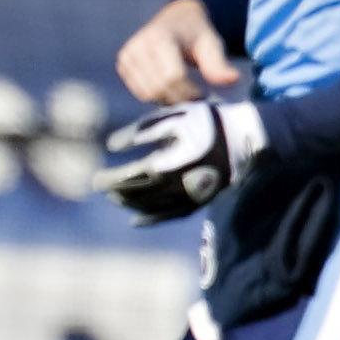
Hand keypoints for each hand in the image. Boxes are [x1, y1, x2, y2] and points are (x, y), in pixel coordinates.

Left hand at [100, 98, 264, 223]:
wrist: (244, 138)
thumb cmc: (205, 123)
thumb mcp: (170, 118)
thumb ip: (139, 132)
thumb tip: (111, 145)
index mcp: (164, 166)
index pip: (128, 178)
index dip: (109, 180)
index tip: (95, 179)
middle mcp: (173, 187)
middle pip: (137, 195)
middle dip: (117, 192)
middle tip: (101, 187)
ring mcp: (187, 198)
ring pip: (151, 208)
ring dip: (131, 205)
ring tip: (117, 199)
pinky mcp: (198, 202)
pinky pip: (171, 216)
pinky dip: (152, 219)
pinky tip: (137, 221)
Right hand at [115, 0, 243, 105]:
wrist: (176, 19)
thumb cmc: (196, 33)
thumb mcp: (211, 44)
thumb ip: (218, 63)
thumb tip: (231, 79)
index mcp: (159, 36)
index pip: (172, 76)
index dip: (190, 91)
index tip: (204, 94)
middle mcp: (138, 44)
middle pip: (159, 87)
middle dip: (180, 98)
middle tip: (196, 98)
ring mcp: (127, 55)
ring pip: (148, 93)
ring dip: (168, 99)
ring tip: (184, 92)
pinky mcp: (122, 65)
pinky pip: (140, 93)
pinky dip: (157, 96)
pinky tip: (170, 88)